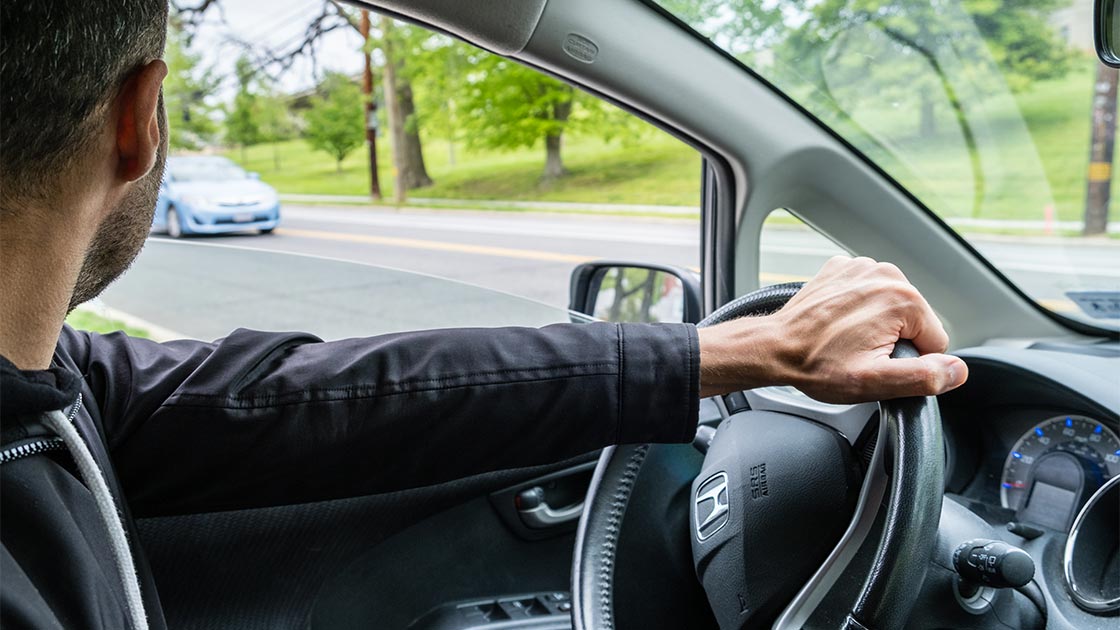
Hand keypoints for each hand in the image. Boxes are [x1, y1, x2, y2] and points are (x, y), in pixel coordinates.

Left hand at [697, 256, 967, 402]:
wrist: (774, 348)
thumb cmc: (817, 365)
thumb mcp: (875, 382)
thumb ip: (924, 376)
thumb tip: (957, 370)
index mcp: (902, 299)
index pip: (935, 342)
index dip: (910, 362)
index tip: (878, 363)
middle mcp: (886, 274)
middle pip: (914, 321)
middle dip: (893, 342)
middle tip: (859, 354)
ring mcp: (862, 267)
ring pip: (892, 307)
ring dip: (876, 325)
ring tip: (846, 339)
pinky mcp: (842, 269)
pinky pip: (868, 294)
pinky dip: (857, 309)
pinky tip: (838, 324)